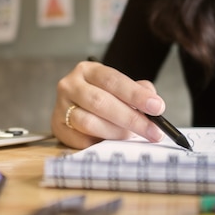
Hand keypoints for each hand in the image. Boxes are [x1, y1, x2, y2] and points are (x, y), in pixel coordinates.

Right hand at [51, 60, 166, 148]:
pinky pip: (81, 140)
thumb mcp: (120, 88)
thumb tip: (153, 103)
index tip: (157, 107)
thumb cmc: (103, 97)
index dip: (136, 95)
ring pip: (89, 123)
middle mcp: (70, 85)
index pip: (113, 80)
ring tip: (131, 136)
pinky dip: (100, 143)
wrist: (74, 108)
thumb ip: (138, 92)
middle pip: (100, 102)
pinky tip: (112, 142)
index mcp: (88, 70)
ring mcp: (60, 107)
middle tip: (153, 131)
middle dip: (131, 118)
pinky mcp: (57, 128)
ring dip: (115, 133)